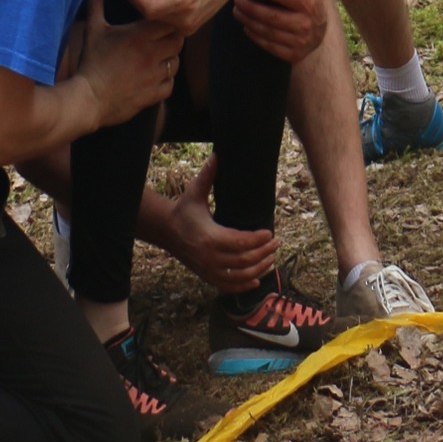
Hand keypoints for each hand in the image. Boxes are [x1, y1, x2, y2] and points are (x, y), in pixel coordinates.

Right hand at [76, 0, 181, 127]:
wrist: (88, 98)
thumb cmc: (91, 62)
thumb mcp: (93, 31)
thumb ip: (96, 5)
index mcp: (140, 36)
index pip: (168, 22)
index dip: (167, 21)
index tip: (160, 23)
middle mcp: (152, 54)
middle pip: (178, 41)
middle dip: (172, 38)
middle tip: (162, 39)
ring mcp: (155, 76)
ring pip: (176, 63)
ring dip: (170, 59)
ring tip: (159, 58)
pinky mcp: (154, 94)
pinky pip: (170, 84)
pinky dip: (166, 80)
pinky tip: (155, 77)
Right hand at [160, 156, 276, 293]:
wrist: (166, 230)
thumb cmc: (184, 209)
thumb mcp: (195, 191)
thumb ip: (208, 175)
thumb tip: (218, 155)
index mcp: (209, 237)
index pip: (240, 242)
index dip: (257, 239)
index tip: (270, 232)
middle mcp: (209, 257)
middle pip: (244, 261)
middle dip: (263, 253)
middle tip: (276, 243)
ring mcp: (208, 270)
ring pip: (239, 277)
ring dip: (258, 270)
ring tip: (272, 259)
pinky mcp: (206, 276)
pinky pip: (228, 286)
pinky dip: (243, 286)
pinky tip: (257, 280)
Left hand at [233, 0, 328, 63]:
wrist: (320, 33)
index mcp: (309, 2)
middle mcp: (306, 23)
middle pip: (271, 16)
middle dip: (251, 8)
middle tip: (237, 0)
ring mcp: (299, 41)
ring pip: (267, 31)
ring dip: (248, 21)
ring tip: (237, 11)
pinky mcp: (293, 54)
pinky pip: (269, 45)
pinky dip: (255, 36)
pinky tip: (246, 27)